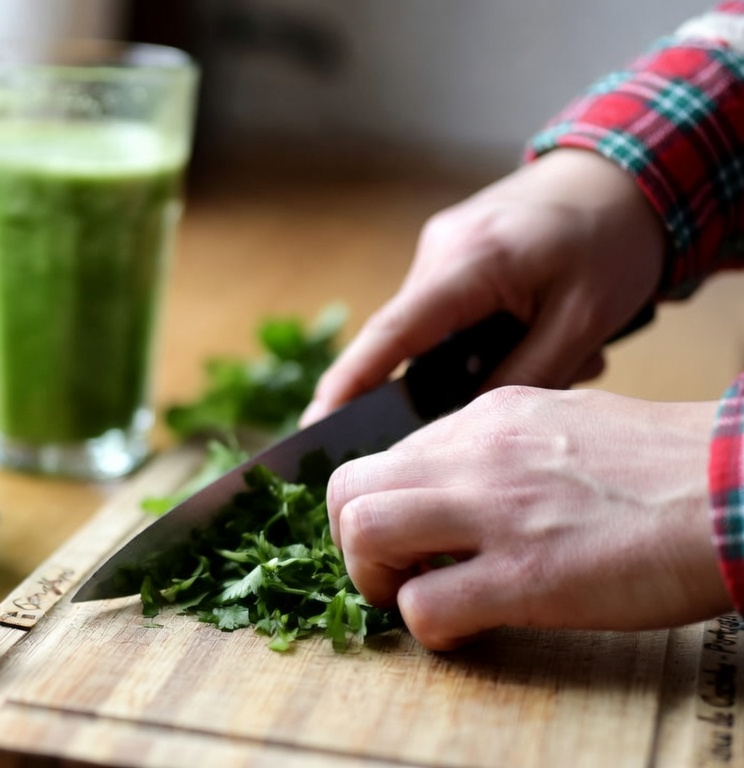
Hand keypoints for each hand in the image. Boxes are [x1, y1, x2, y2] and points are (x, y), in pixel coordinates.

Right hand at [301, 149, 664, 426]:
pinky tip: (541, 333)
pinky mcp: (451, 257)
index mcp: (470, 262)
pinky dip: (487, 338)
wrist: (623, 173)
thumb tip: (471, 428)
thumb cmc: (613, 238)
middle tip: (493, 411)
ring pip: (435, 334)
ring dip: (483, 358)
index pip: (393, 334)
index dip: (350, 384)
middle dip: (445, 385)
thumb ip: (528, 374)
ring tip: (563, 350)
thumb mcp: (586, 317)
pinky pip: (450, 315)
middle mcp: (439, 253)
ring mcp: (440, 252)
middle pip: (409, 342)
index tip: (317, 425)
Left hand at [326, 386, 729, 650]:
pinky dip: (427, 627)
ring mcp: (495, 513)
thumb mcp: (569, 422)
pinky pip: (424, 606)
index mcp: (488, 416)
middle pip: (347, 488)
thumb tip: (464, 478)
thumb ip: (505, 446)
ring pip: (363, 533)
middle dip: (352, 539)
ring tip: (415, 597)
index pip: (386, 456)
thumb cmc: (669, 466)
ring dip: (374, 579)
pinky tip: (465, 629)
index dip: (384, 505)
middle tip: (394, 571)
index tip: (408, 537)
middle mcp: (476, 454)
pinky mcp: (524, 578)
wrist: (740, 486)